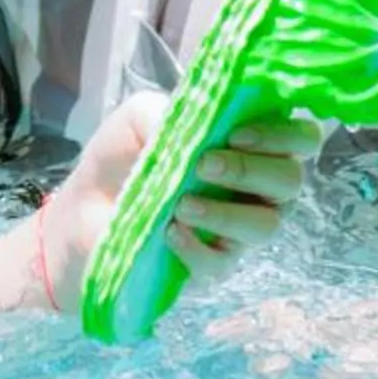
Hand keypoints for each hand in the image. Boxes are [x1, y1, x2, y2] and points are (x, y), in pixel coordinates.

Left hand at [38, 95, 319, 311]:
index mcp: (247, 146)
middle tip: (204, 165)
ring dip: (227, 212)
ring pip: (266, 225)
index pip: (298, 138)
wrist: (79, 211)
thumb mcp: (138, 119)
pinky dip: (198, 247)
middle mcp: (254, 189)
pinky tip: (170, 233)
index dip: (282, 135)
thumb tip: (200, 126)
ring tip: (182, 204)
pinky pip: (223, 263)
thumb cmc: (119, 159)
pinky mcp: (211, 266)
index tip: (236, 134)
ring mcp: (237, 230)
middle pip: (290, 182)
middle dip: (251, 170)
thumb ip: (173, 112)